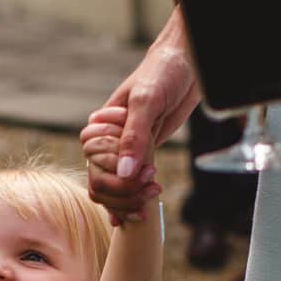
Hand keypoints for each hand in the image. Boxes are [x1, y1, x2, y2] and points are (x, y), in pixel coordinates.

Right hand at [81, 39, 196, 223]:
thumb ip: (135, 136)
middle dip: (124, 192)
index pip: (94, 164)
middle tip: (152, 188)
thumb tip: (126, 173)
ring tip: (153, 194)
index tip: (147, 171)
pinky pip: (130, 184)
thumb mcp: (147, 101)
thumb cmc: (161, 73)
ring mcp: (126, 149)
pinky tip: (134, 217)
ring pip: (114, 188)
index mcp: (101, 126)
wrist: (186, 63)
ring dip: (129, 199)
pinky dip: (131, 201)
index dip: (116, 175)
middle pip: (101, 181)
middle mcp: (110, 140)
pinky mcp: (144, 154)